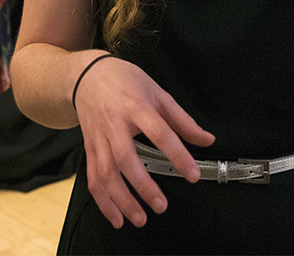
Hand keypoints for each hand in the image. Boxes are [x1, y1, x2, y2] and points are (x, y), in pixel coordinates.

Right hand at [73, 54, 214, 228]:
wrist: (87, 76)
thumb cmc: (124, 81)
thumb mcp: (157, 92)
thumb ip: (182, 119)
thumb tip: (206, 139)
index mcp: (136, 106)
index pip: (159, 133)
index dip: (177, 154)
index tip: (192, 174)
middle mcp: (114, 124)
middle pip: (126, 158)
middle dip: (142, 186)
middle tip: (161, 205)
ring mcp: (99, 138)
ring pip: (106, 174)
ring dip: (121, 200)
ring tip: (140, 218)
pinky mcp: (89, 148)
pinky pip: (93, 178)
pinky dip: (103, 201)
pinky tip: (116, 217)